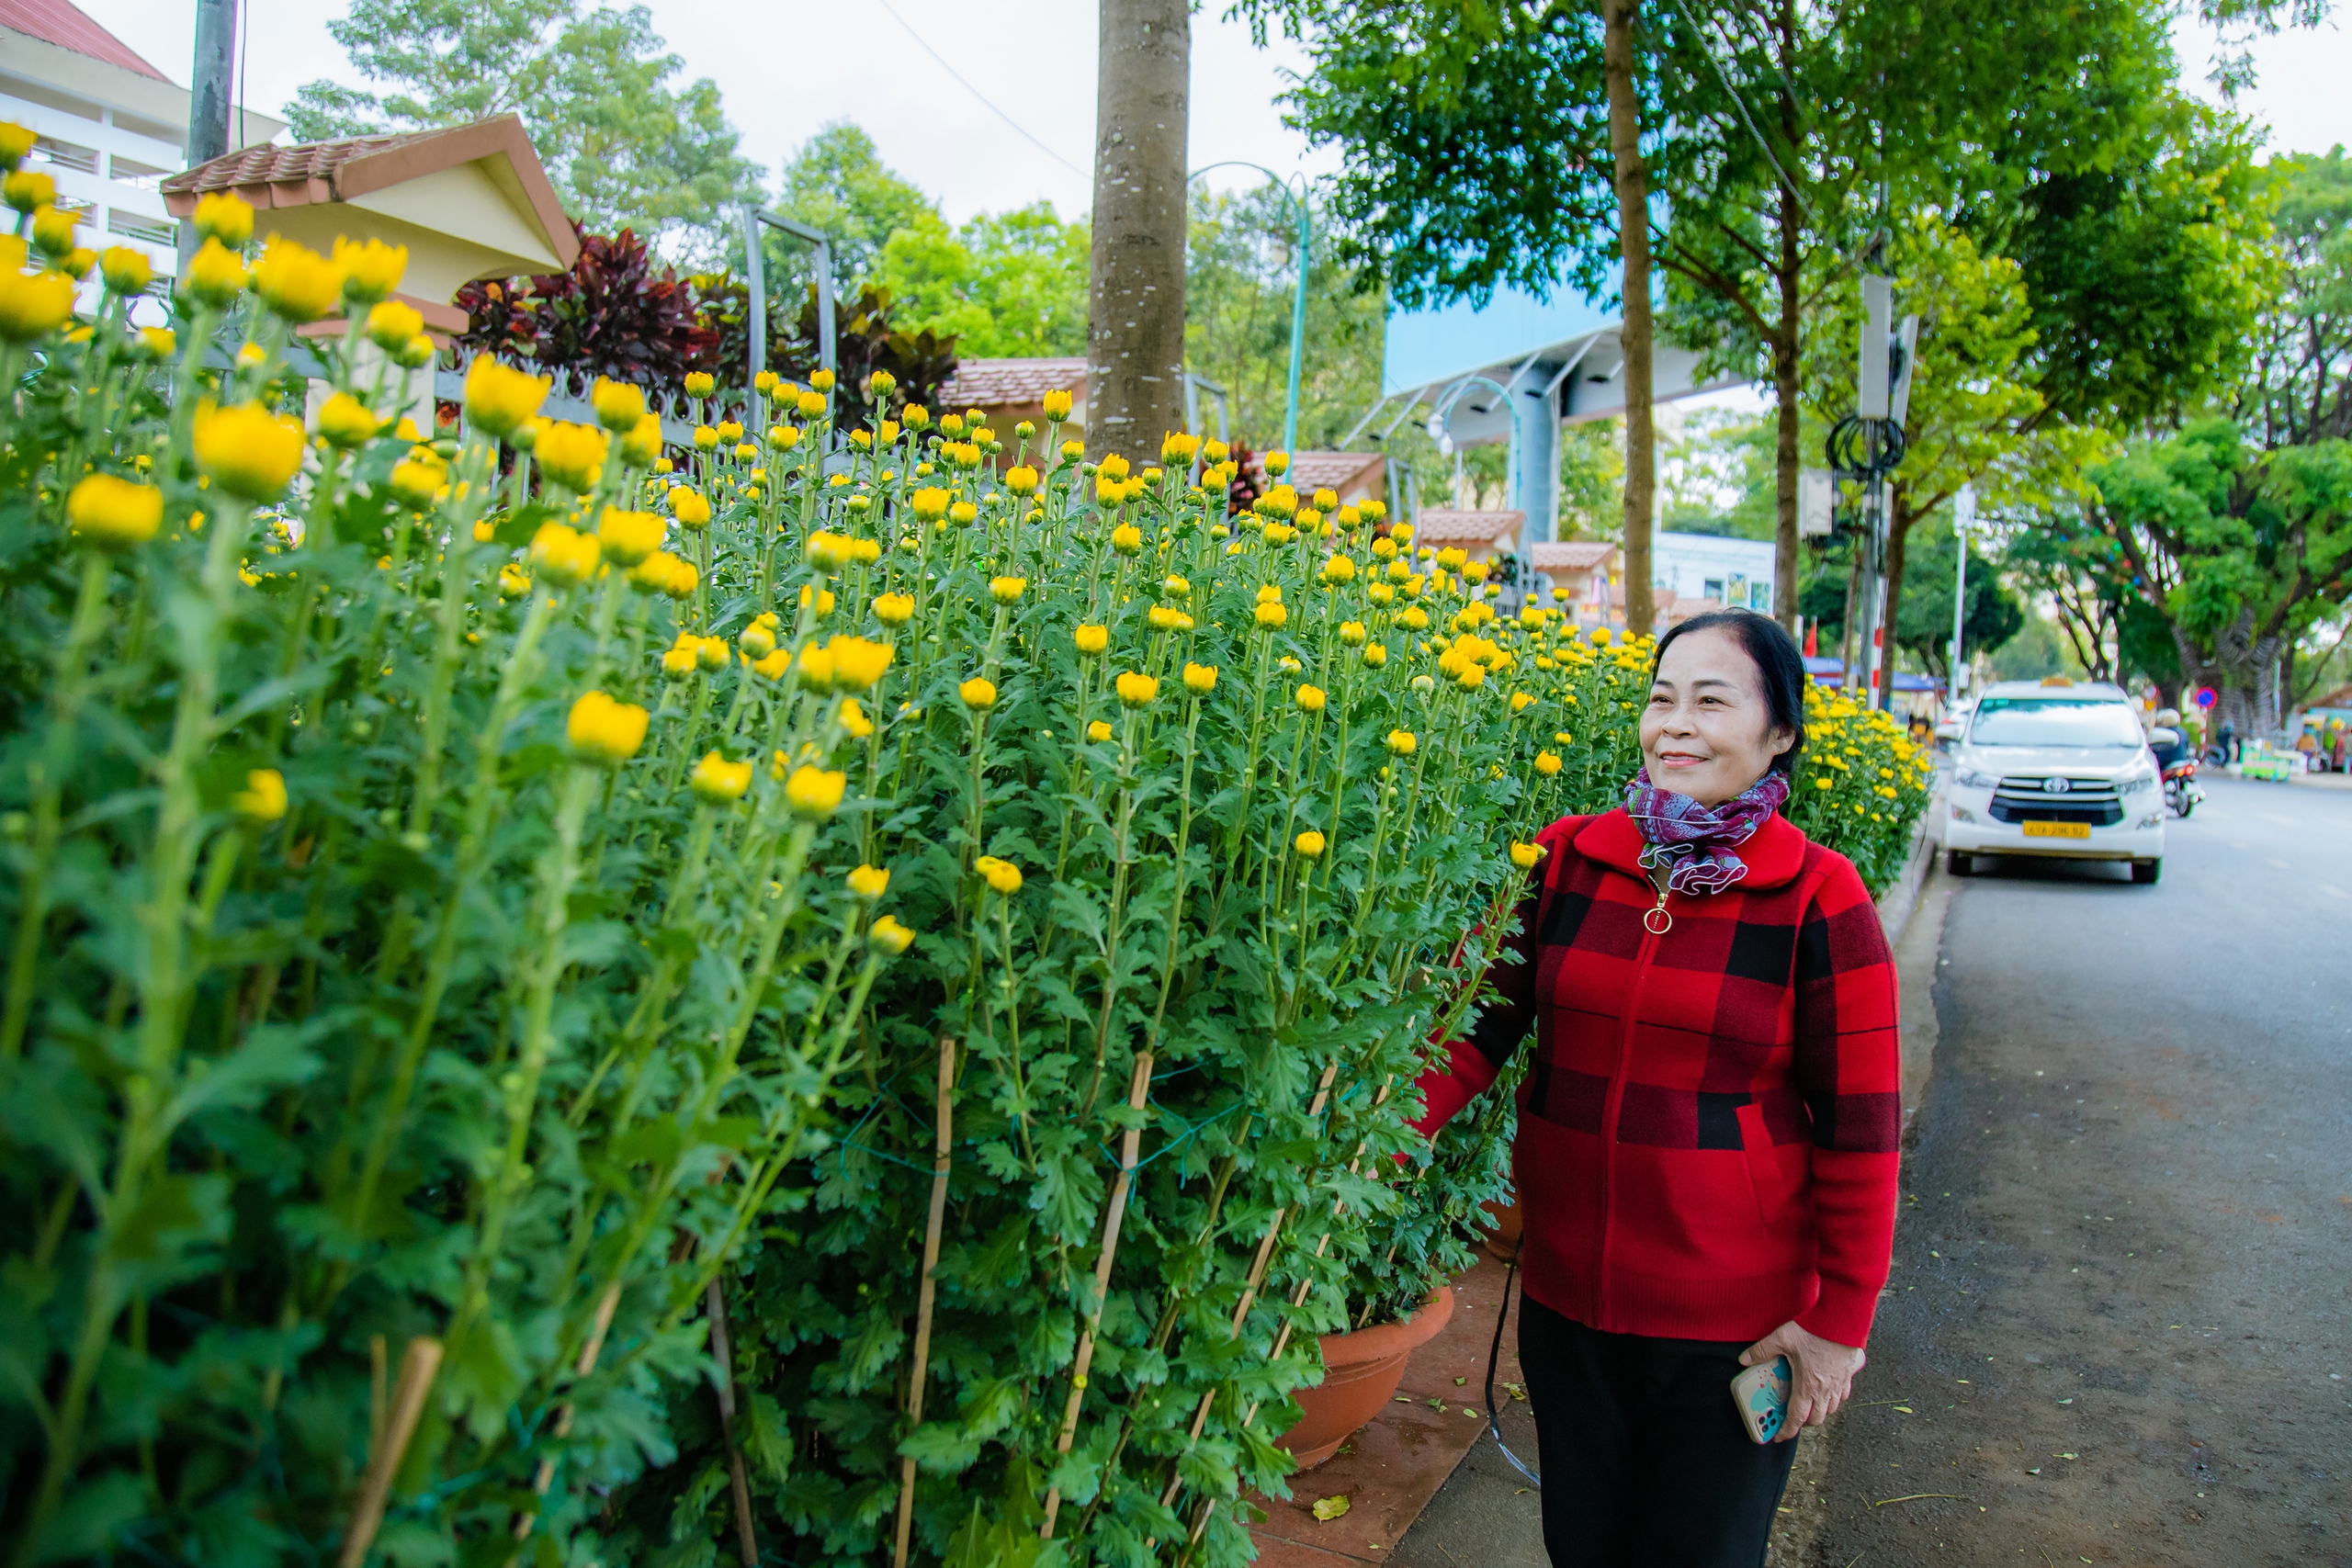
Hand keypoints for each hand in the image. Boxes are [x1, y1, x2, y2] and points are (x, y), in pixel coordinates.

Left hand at [1740, 1321, 1864, 1440]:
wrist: (1842, 1319)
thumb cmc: (1814, 1330)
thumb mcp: (1781, 1338)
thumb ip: (1762, 1350)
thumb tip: (1744, 1359)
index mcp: (1807, 1386)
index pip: (1797, 1418)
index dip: (1787, 1430)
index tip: (1780, 1436)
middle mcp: (1825, 1390)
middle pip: (1816, 1418)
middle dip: (1803, 1422)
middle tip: (1793, 1417)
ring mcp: (1840, 1383)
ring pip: (1831, 1409)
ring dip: (1820, 1411)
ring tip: (1809, 1405)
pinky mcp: (1850, 1374)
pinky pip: (1843, 1395)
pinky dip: (1834, 1398)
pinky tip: (1828, 1389)